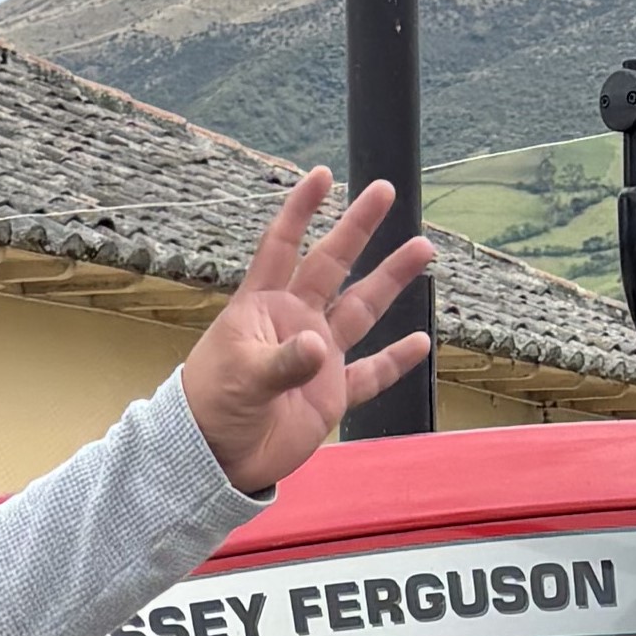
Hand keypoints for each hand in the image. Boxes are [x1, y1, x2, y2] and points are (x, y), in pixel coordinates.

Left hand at [180, 171, 434, 493]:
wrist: (215, 460)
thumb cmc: (213, 408)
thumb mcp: (242, 380)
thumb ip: (283, 362)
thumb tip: (320, 346)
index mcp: (262, 307)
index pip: (282, 247)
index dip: (301, 210)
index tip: (322, 175)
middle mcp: (295, 322)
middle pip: (332, 265)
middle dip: (358, 228)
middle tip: (385, 191)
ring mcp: (317, 357)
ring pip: (361, 310)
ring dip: (390, 281)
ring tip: (422, 251)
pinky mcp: (331, 396)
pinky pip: (370, 375)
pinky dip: (395, 361)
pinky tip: (421, 341)